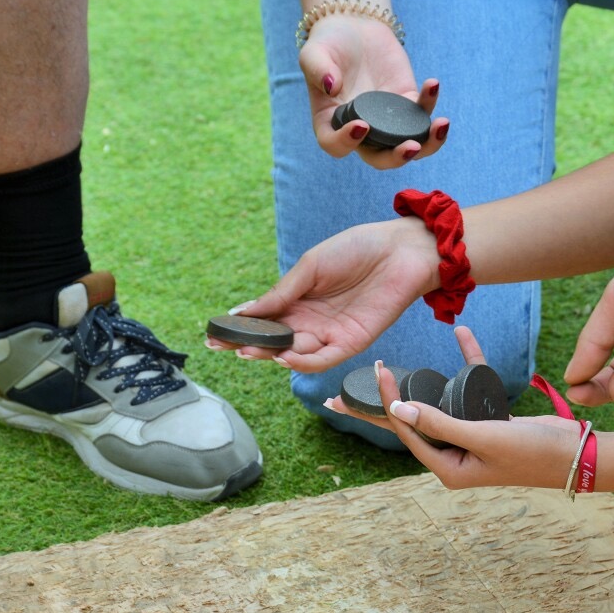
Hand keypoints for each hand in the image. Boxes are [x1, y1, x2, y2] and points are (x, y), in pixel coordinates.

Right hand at [211, 217, 440, 371]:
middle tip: (225, 348)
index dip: (238, 329)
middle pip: (274, 341)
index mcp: (298, 300)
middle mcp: (311, 321)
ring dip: (271, 356)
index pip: (263, 321)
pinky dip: (303, 362)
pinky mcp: (351, 343)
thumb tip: (244, 312)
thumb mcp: (311, 267)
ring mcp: (330, 334)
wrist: (401, 250)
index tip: (213, 335)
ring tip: (249, 352)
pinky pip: (323, 359)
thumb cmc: (356, 249)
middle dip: (248, 346)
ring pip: (294, 354)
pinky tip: (284, 358)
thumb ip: (282, 292)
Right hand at [300, 16, 448, 168]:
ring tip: (441, 125)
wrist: (355, 29)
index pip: (336, 145)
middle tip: (412, 146)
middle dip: (397, 157)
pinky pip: (422, 113)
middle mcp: (361, 130)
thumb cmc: (329, 44)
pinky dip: (430, 103)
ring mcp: (387, 121)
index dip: (346, 142)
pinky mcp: (407, 104)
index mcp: (332, 123)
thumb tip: (332, 86)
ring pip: (410, 145)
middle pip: (380, 158)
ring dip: (429, 143)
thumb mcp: (314, 52)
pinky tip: (432, 84)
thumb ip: (317, 69)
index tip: (360, 125)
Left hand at [324, 327, 582, 488]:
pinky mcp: (489, 421)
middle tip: (339, 392)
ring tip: (387, 369)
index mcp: (448, 467)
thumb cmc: (533, 453)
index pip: (406, 431)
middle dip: (378, 405)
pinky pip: (471, 390)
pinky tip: (465, 336)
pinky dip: (471, 364)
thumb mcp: (484, 438)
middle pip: (409, 422)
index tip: (379, 372)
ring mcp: (471, 438)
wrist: (580, 456)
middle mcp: (454, 454)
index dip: (388, 403)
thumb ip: (441, 423)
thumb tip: (397, 412)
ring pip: (436, 404)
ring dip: (421, 382)